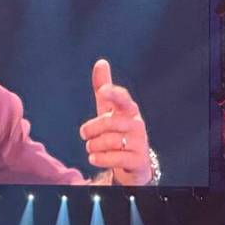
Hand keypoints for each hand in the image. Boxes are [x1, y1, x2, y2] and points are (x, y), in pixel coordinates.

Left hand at [79, 59, 152, 184]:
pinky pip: (115, 158)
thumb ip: (104, 89)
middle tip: (84, 135)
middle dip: (91, 129)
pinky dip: (100, 158)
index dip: (113, 95)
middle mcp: (136, 124)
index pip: (123, 99)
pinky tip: (94, 158)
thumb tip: (101, 62)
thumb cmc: (119, 131)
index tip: (103, 92)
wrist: (134, 162)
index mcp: (129, 110)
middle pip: (108, 123)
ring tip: (92, 148)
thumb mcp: (110, 111)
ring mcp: (139, 143)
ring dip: (93, 146)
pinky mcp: (138, 161)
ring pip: (109, 141)